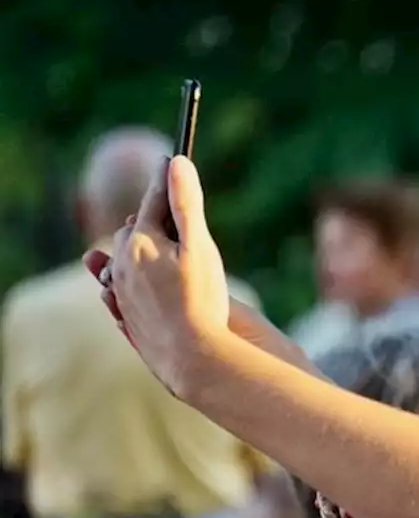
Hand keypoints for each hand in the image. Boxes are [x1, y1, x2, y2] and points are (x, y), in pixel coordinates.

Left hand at [82, 156, 229, 396]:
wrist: (193, 357)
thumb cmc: (201, 300)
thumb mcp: (200, 247)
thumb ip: (186, 204)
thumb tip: (176, 163)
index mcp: (140, 243)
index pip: (154, 202)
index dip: (166, 182)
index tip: (170, 161)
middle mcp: (123, 265)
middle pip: (135, 229)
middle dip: (152, 219)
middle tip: (172, 213)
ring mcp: (122, 293)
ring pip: (123, 259)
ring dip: (135, 248)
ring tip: (151, 245)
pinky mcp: (126, 317)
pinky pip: (118, 290)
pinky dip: (124, 279)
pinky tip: (129, 285)